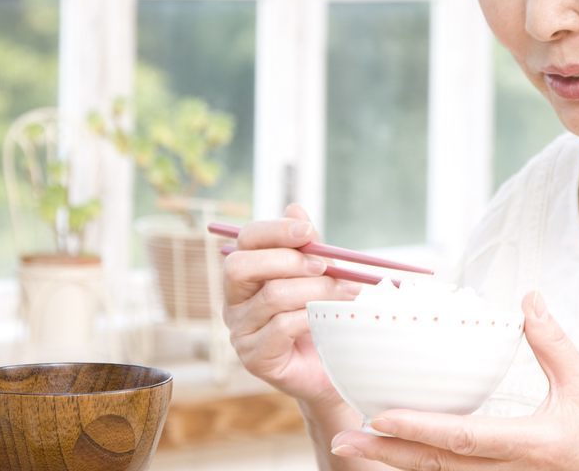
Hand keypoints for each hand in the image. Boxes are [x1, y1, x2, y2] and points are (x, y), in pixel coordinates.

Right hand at [222, 203, 361, 408]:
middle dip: (288, 260)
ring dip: (314, 290)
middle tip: (324, 266)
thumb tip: (295, 208)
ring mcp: (240, 332)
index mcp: (245, 276)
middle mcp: (233, 302)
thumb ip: (306, 246)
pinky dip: (311, 317)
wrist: (334, 369)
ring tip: (344, 292)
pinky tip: (330, 319)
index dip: (274, 230)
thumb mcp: (318, 275)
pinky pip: (282, 326)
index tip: (308, 231)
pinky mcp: (255, 358)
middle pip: (242, 266)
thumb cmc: (322, 317)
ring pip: (272, 296)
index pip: (246, 241)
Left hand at [327, 292, 578, 469]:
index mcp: (531, 443)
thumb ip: (553, 342)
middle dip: (387, 454)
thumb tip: (528, 297)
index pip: (465, 437)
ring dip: (394, 462)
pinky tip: (390, 454)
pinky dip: (418, 466)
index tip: (379, 416)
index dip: (420, 427)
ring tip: (352, 446)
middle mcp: (510, 470)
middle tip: (342, 440)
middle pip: (437, 466)